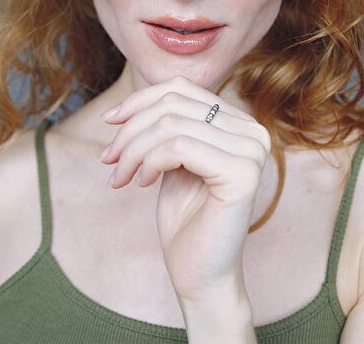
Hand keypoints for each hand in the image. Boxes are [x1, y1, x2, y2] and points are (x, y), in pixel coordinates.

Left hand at [98, 75, 270, 304]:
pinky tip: (142, 184)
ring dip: (134, 150)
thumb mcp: (173, 158)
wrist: (199, 274)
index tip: (109, 122)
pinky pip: (179, 147)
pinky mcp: (242, 173)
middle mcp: (254, 132)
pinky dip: (149, 162)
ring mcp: (252, 151)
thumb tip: (133, 100)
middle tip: (109, 160)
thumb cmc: (185, 218)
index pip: (183, 89)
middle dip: (131, 129)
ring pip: (172, 124)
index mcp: (241, 123)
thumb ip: (169, 124)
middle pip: (174, 103)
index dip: (140, 100)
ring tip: (121, 177)